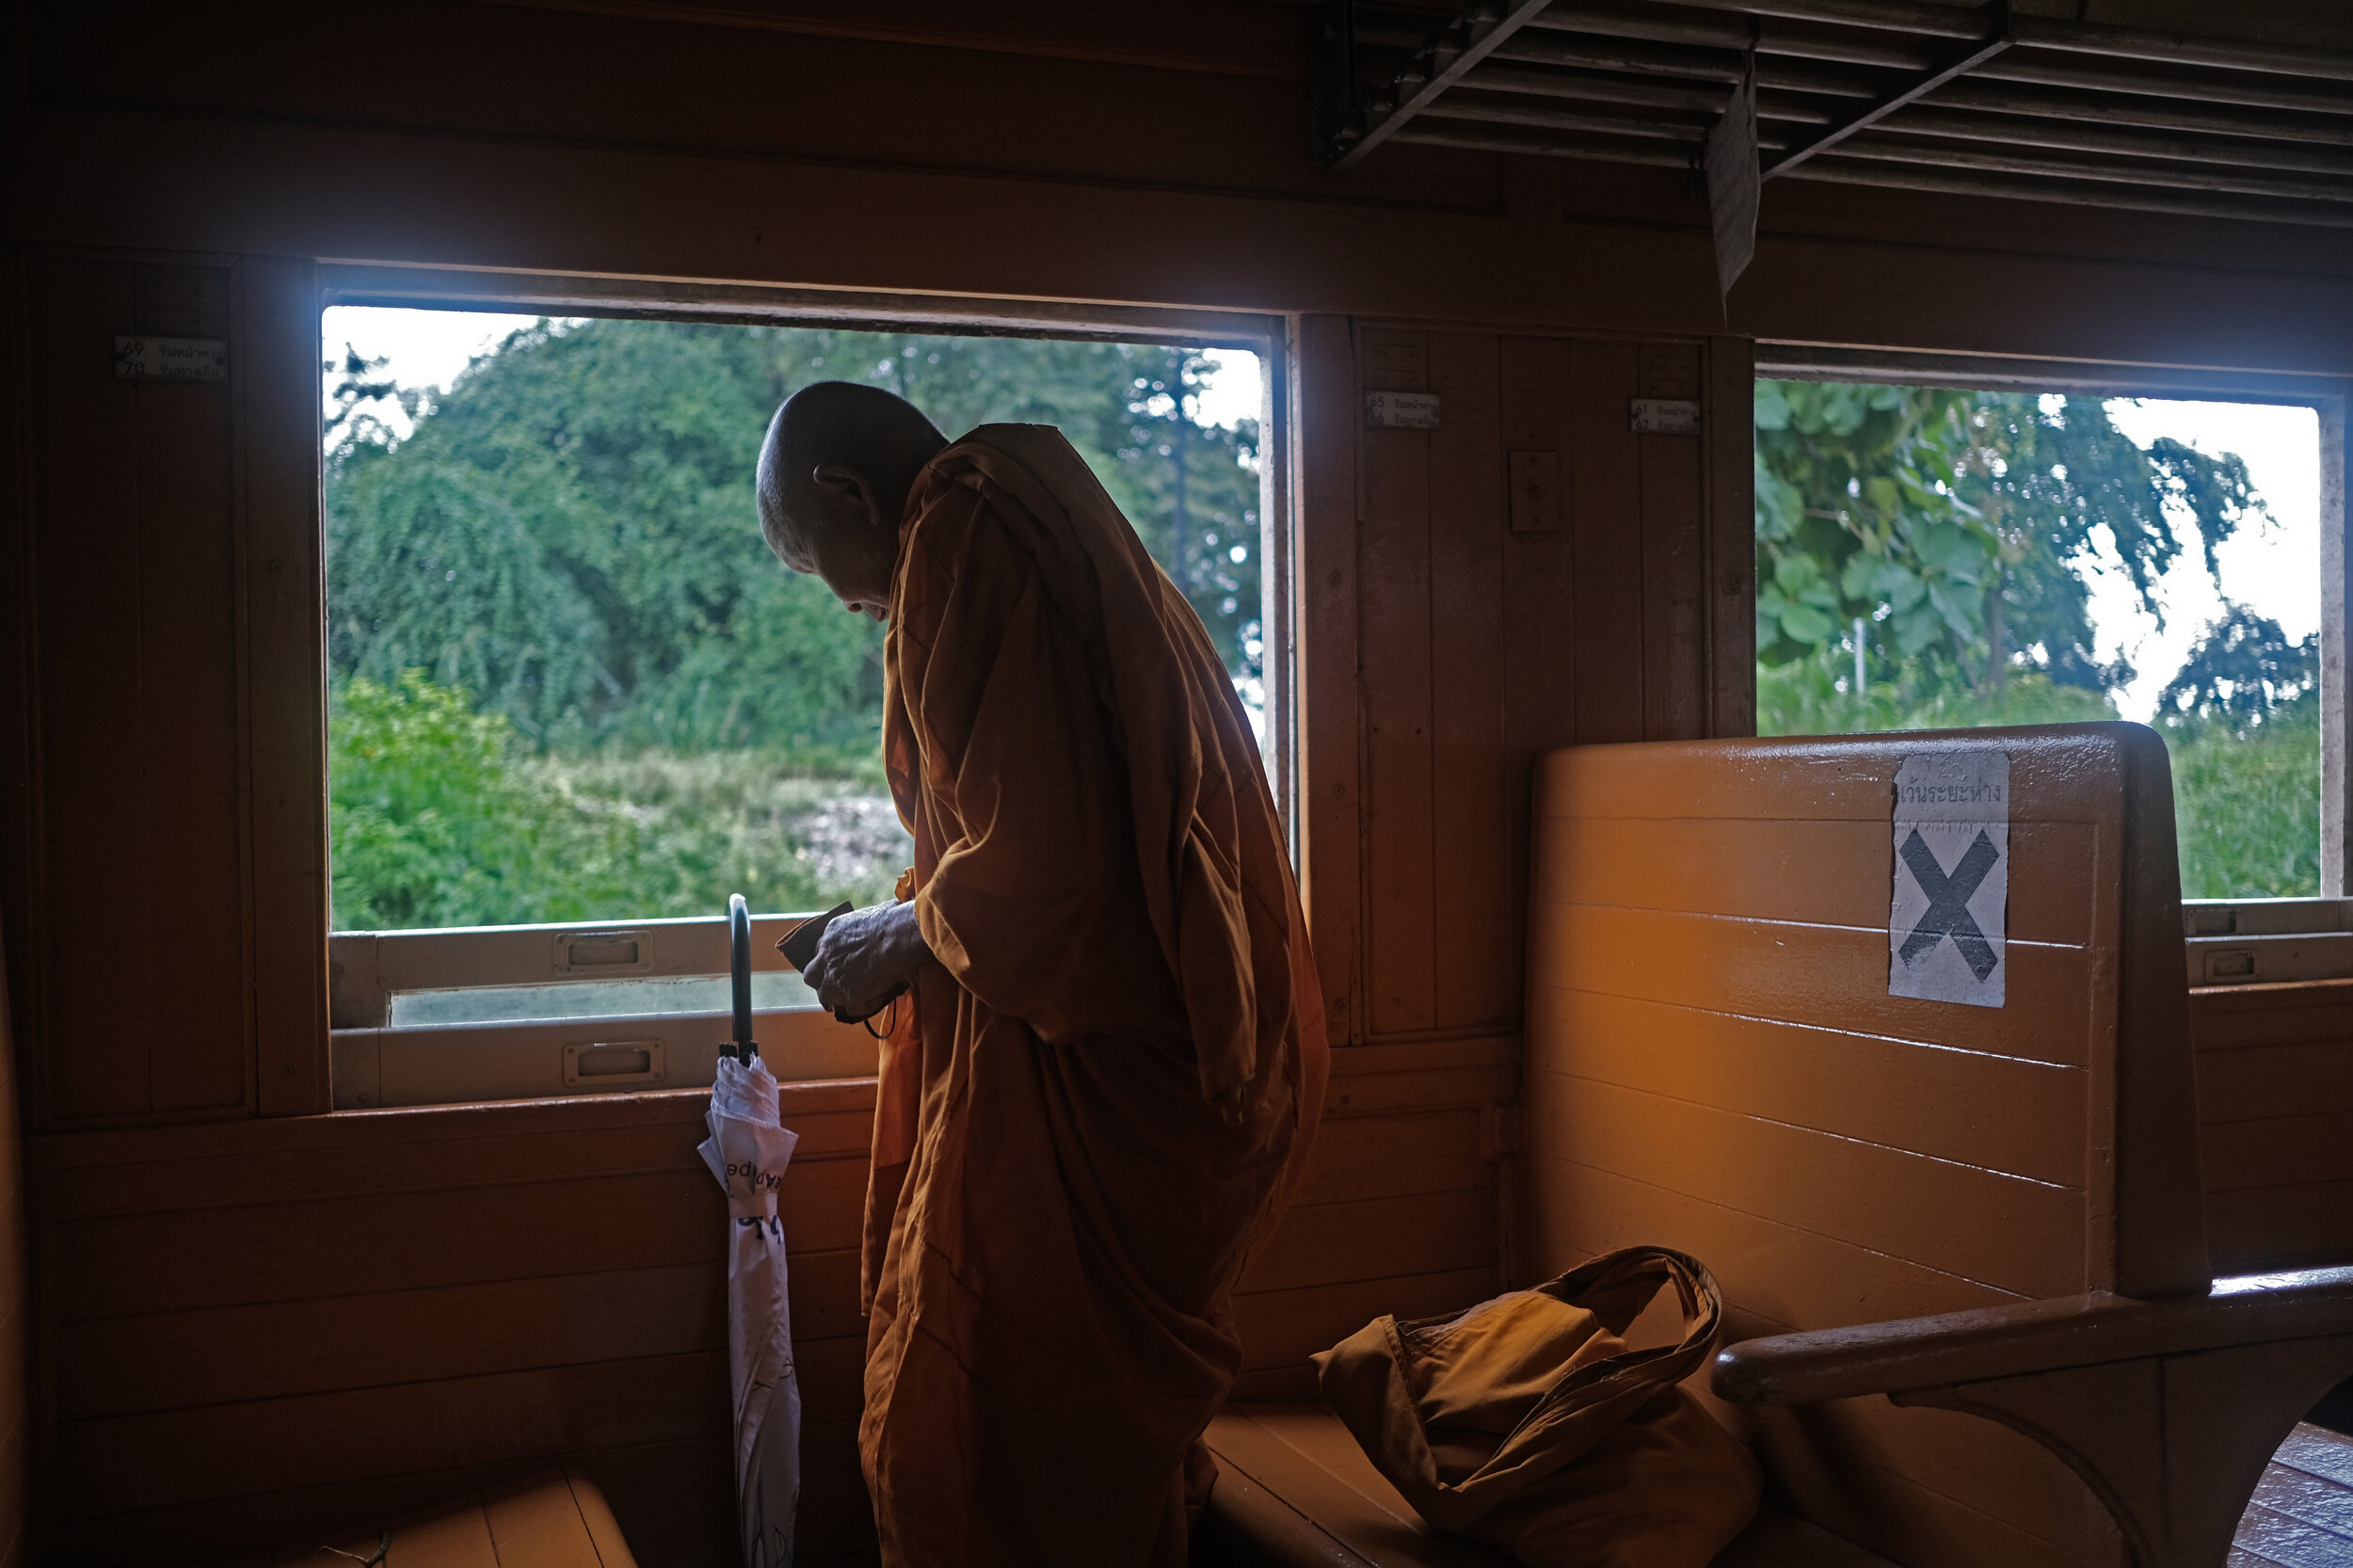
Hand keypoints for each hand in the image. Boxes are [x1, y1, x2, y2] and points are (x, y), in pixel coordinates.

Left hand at [802, 899, 929, 1018]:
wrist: (897, 935)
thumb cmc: (893, 919)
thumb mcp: (874, 912)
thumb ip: (871, 923)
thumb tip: (887, 917)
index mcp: (832, 933)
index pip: (820, 948)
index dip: (829, 958)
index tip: (840, 962)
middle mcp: (828, 955)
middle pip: (811, 975)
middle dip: (822, 981)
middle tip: (837, 985)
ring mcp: (836, 977)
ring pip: (825, 996)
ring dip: (839, 997)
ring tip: (858, 996)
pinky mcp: (850, 994)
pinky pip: (851, 1008)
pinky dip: (863, 1007)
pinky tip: (877, 999)